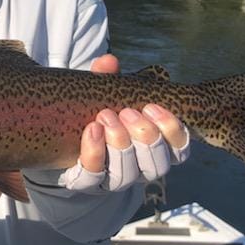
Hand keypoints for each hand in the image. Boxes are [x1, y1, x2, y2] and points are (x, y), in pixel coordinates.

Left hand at [60, 54, 190, 192]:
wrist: (65, 144)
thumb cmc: (97, 116)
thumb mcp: (105, 95)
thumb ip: (108, 79)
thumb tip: (109, 61)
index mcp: (156, 148)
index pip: (180, 149)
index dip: (172, 130)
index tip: (153, 107)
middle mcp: (141, 168)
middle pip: (157, 165)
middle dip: (144, 135)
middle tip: (127, 111)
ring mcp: (115, 179)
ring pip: (129, 174)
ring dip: (120, 143)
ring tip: (106, 116)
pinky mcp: (89, 183)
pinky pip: (94, 176)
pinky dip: (94, 152)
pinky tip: (91, 130)